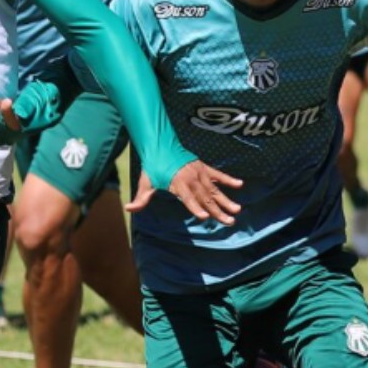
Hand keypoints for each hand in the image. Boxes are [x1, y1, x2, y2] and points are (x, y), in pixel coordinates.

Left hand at [126, 160, 242, 225]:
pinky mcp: (204, 167)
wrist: (161, 145)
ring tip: (237, 211)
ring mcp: (199, 173)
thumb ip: (141, 198)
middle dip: (218, 211)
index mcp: (177, 184)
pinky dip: (229, 179)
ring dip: (226, 201)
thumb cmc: (153, 167)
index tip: (204, 217)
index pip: (188, 199)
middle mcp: (190, 179)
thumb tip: (128, 208)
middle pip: (206, 198)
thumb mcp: (145, 182)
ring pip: (214, 190)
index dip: (195, 208)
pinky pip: (218, 174)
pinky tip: (240, 185)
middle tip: (229, 222)